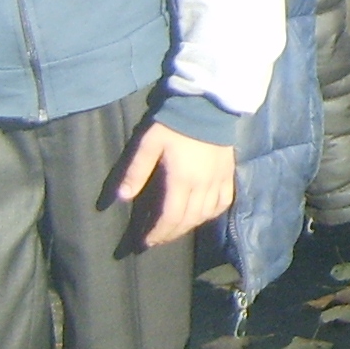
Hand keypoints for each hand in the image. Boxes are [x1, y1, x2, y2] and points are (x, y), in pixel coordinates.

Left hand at [114, 122, 237, 248]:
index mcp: (181, 180)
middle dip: (171, 234)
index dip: (158, 233)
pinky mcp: (228, 174)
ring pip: (205, 214)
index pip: (170, 217)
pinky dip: (212, 214)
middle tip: (157, 240)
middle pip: (188, 220)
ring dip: (189, 226)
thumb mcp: (149, 144)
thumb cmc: (174, 124)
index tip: (145, 242)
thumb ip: (135, 171)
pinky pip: (223, 202)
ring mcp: (218, 181)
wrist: (208, 106)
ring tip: (175, 230)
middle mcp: (202, 186)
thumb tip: (122, 198)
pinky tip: (202, 215)